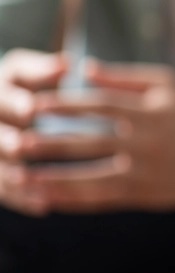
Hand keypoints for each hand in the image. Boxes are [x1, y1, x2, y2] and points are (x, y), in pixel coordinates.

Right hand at [0, 50, 68, 214]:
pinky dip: (22, 199)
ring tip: (36, 185)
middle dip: (7, 140)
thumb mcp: (29, 73)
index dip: (13, 102)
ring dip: (14, 177)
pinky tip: (45, 207)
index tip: (30, 108)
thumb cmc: (26, 87)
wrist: (12, 114)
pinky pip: (4, 191)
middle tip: (24, 147)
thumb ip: (44, 70)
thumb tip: (69, 65)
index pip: (0, 99)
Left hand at [17, 62, 174, 212]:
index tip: (36, 103)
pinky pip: (103, 199)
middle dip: (52, 144)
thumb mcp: (165, 86)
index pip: (104, 106)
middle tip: (18, 142)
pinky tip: (46, 198)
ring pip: (94, 178)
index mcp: (153, 113)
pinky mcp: (143, 196)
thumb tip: (82, 68)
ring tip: (23, 176)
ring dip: (55, 178)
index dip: (69, 105)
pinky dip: (72, 200)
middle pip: (94, 144)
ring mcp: (146, 173)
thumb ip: (124, 77)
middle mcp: (150, 145)